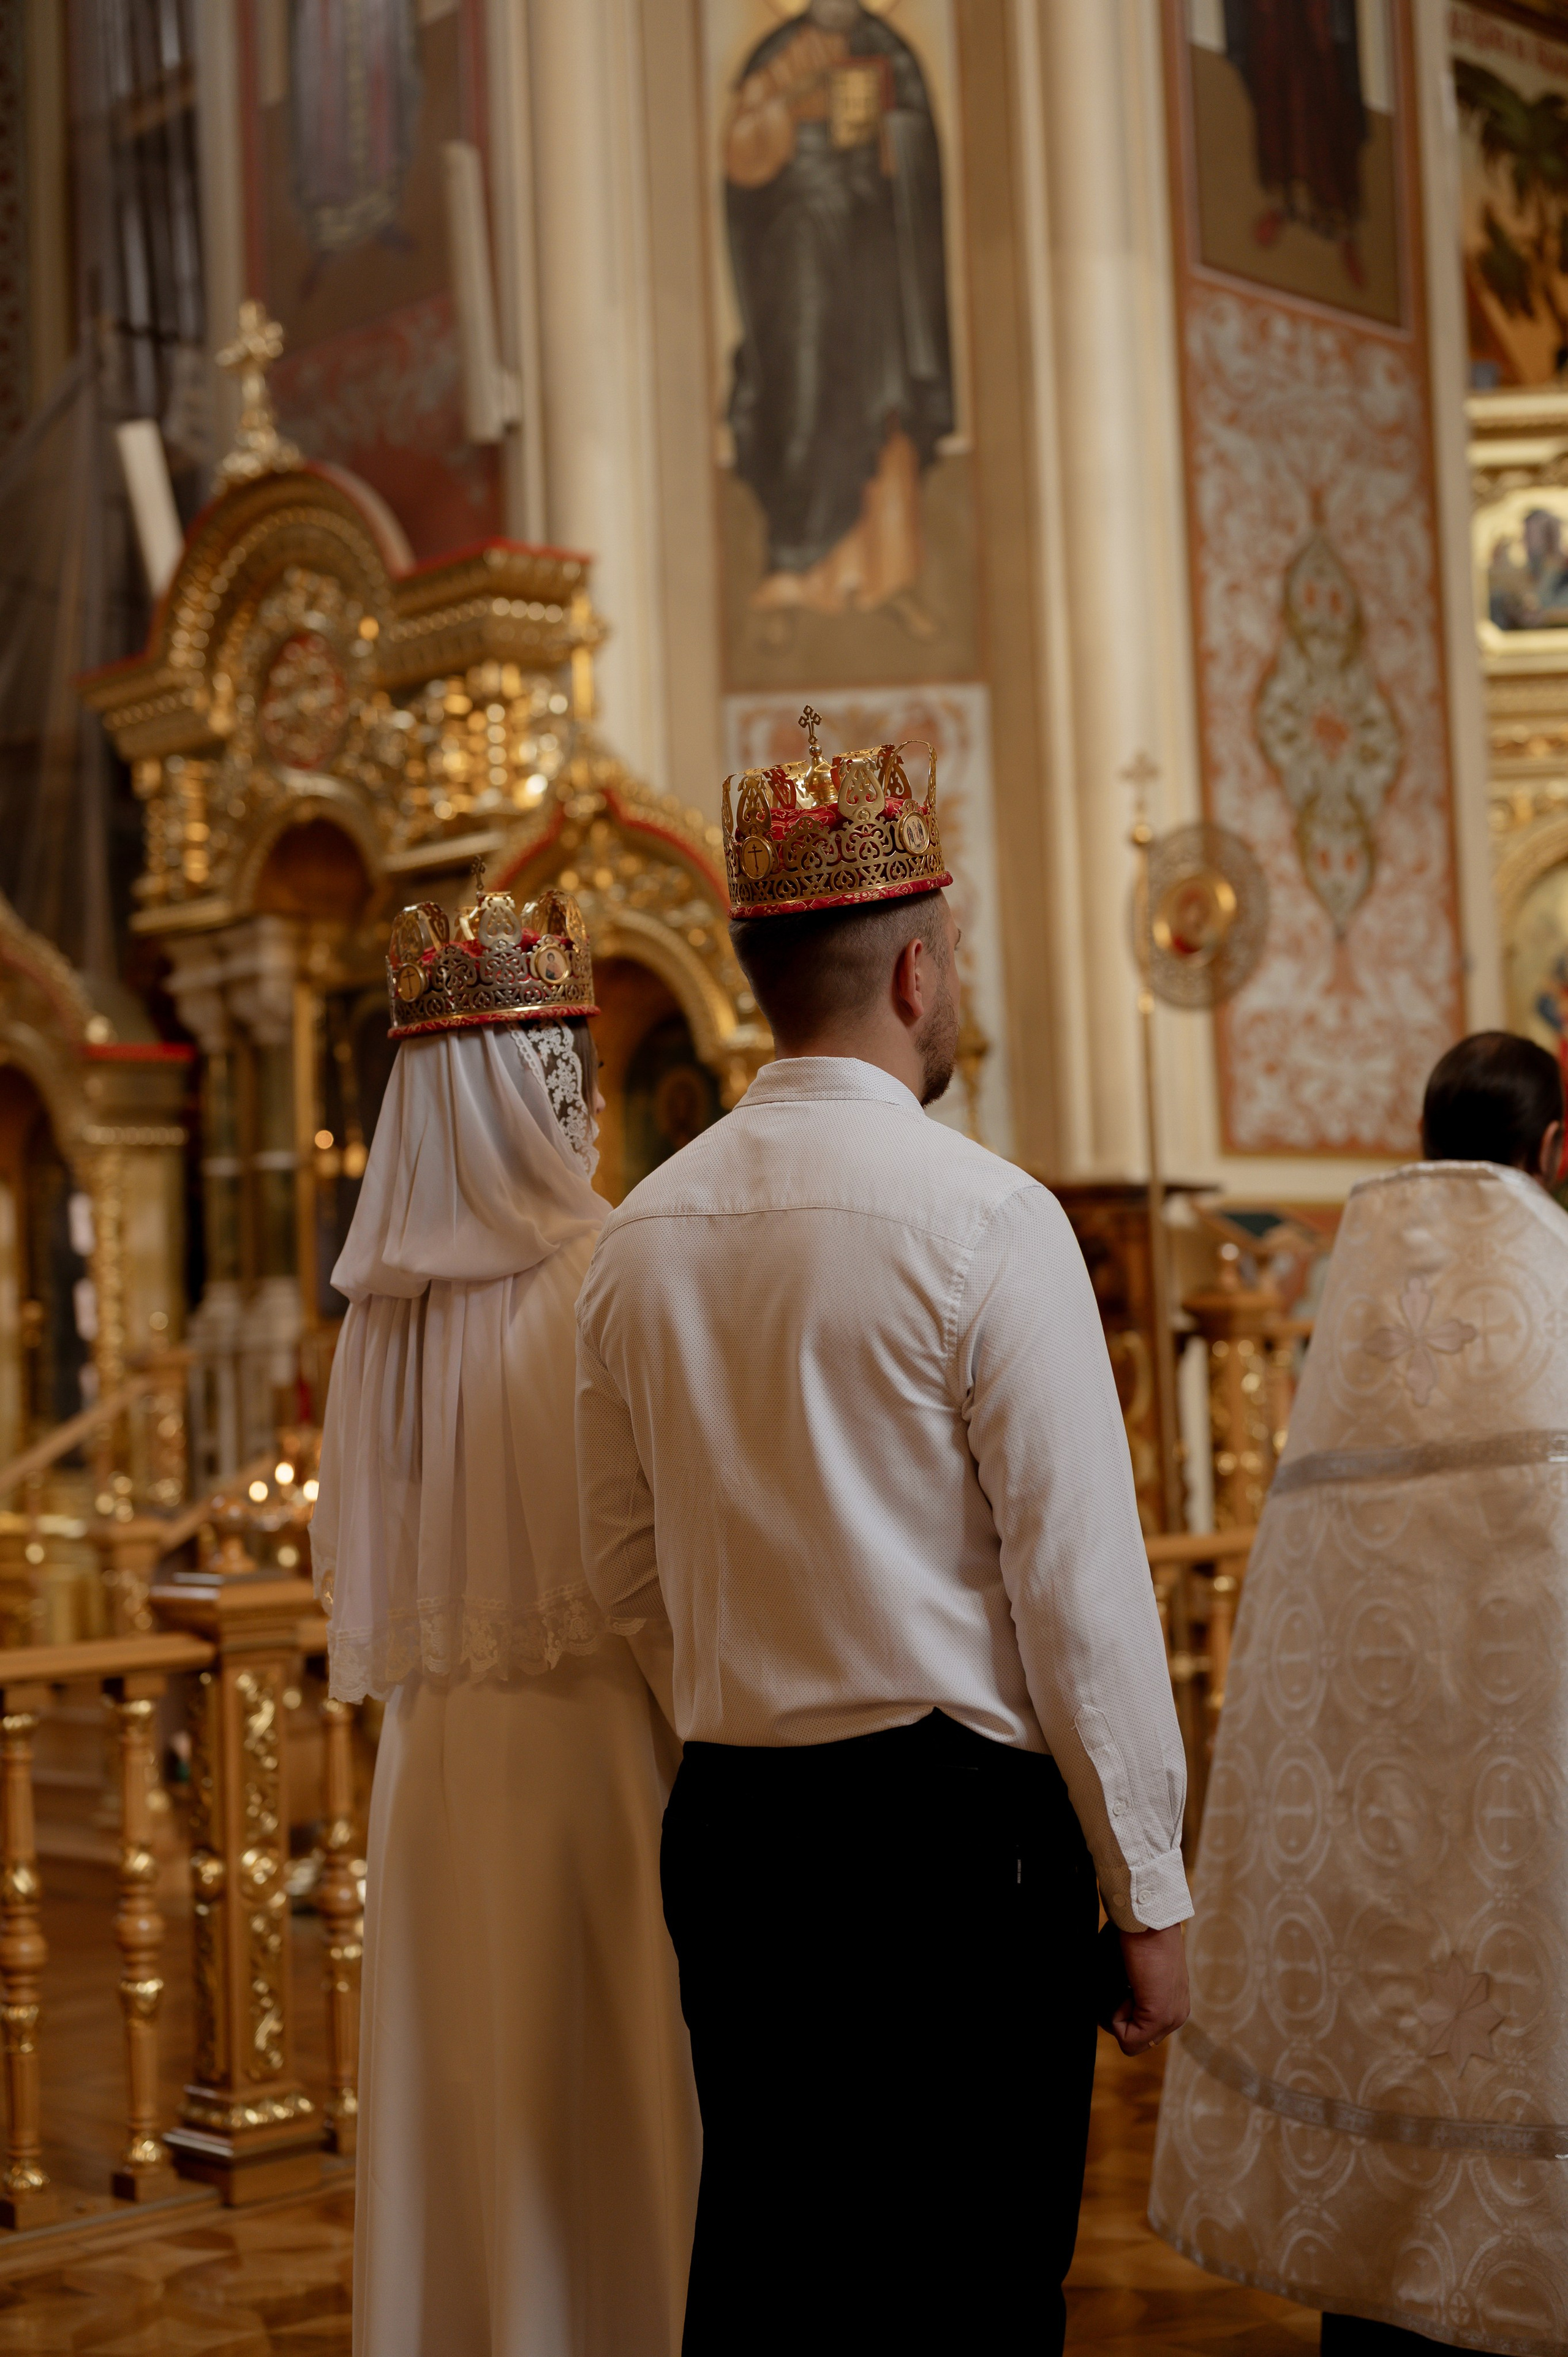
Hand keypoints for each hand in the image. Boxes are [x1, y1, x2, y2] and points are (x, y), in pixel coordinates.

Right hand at [1109, 1922, 1188, 2056]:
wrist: (1146, 1918)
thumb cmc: (1134, 1935)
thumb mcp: (1131, 1971)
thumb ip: (1126, 1993)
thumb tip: (1102, 2008)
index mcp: (1173, 2003)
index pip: (1140, 2030)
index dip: (1119, 2011)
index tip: (1122, 1983)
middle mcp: (1177, 2015)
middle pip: (1135, 2040)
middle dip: (1117, 2017)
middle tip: (1120, 1986)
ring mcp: (1172, 2018)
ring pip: (1130, 2042)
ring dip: (1116, 2014)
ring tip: (1124, 1984)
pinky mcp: (1160, 2016)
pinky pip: (1127, 2039)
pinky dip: (1115, 2017)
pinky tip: (1126, 1988)